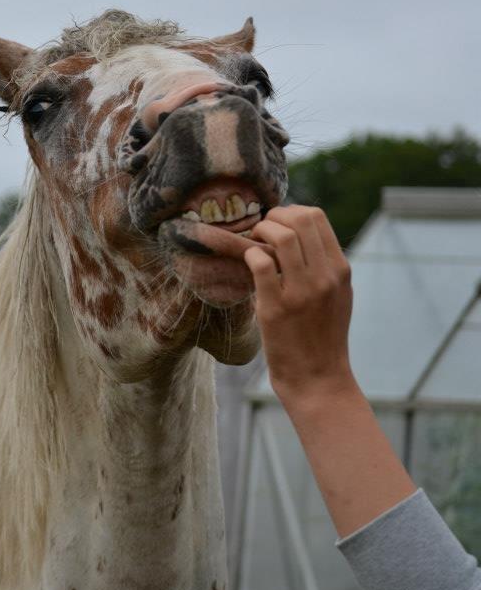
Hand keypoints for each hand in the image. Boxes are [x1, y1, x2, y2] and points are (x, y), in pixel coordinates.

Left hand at [244, 206, 354, 405]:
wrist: (318, 378)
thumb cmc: (322, 336)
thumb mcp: (337, 295)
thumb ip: (324, 265)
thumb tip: (298, 233)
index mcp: (340, 270)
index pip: (317, 217)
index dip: (290, 212)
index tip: (277, 223)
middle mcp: (325, 277)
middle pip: (300, 220)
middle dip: (274, 217)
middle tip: (261, 230)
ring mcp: (301, 292)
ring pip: (281, 237)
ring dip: (261, 232)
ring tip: (253, 243)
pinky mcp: (276, 309)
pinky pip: (260, 264)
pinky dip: (250, 255)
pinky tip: (249, 264)